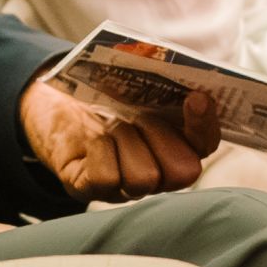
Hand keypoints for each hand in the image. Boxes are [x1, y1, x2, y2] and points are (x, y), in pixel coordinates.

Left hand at [19, 72, 217, 199]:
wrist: (60, 102)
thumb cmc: (106, 92)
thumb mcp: (140, 85)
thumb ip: (169, 86)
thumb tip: (188, 77)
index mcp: (178, 146)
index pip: (205, 146)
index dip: (205, 125)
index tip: (196, 97)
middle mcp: (157, 175)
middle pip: (182, 171)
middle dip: (159, 135)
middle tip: (138, 115)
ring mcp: (126, 188)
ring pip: (143, 178)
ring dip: (126, 141)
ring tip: (112, 126)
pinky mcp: (92, 189)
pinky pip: (107, 178)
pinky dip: (100, 151)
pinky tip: (93, 140)